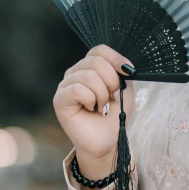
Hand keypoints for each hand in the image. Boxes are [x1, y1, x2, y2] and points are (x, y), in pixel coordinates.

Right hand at [53, 44, 134, 165]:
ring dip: (102, 94)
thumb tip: (124, 65)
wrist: (107, 139)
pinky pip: (78, 89)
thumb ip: (123, 73)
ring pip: (89, 76)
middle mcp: (75, 72)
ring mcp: (65, 85)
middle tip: (112, 97)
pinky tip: (91, 109)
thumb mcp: (125, 89)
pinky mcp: (60, 99)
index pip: (99, 50)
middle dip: (112, 81)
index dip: (116, 59)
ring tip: (101, 106)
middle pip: (96, 61)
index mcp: (89, 67)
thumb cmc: (113, 114)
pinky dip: (91, 100)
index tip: (128, 73)